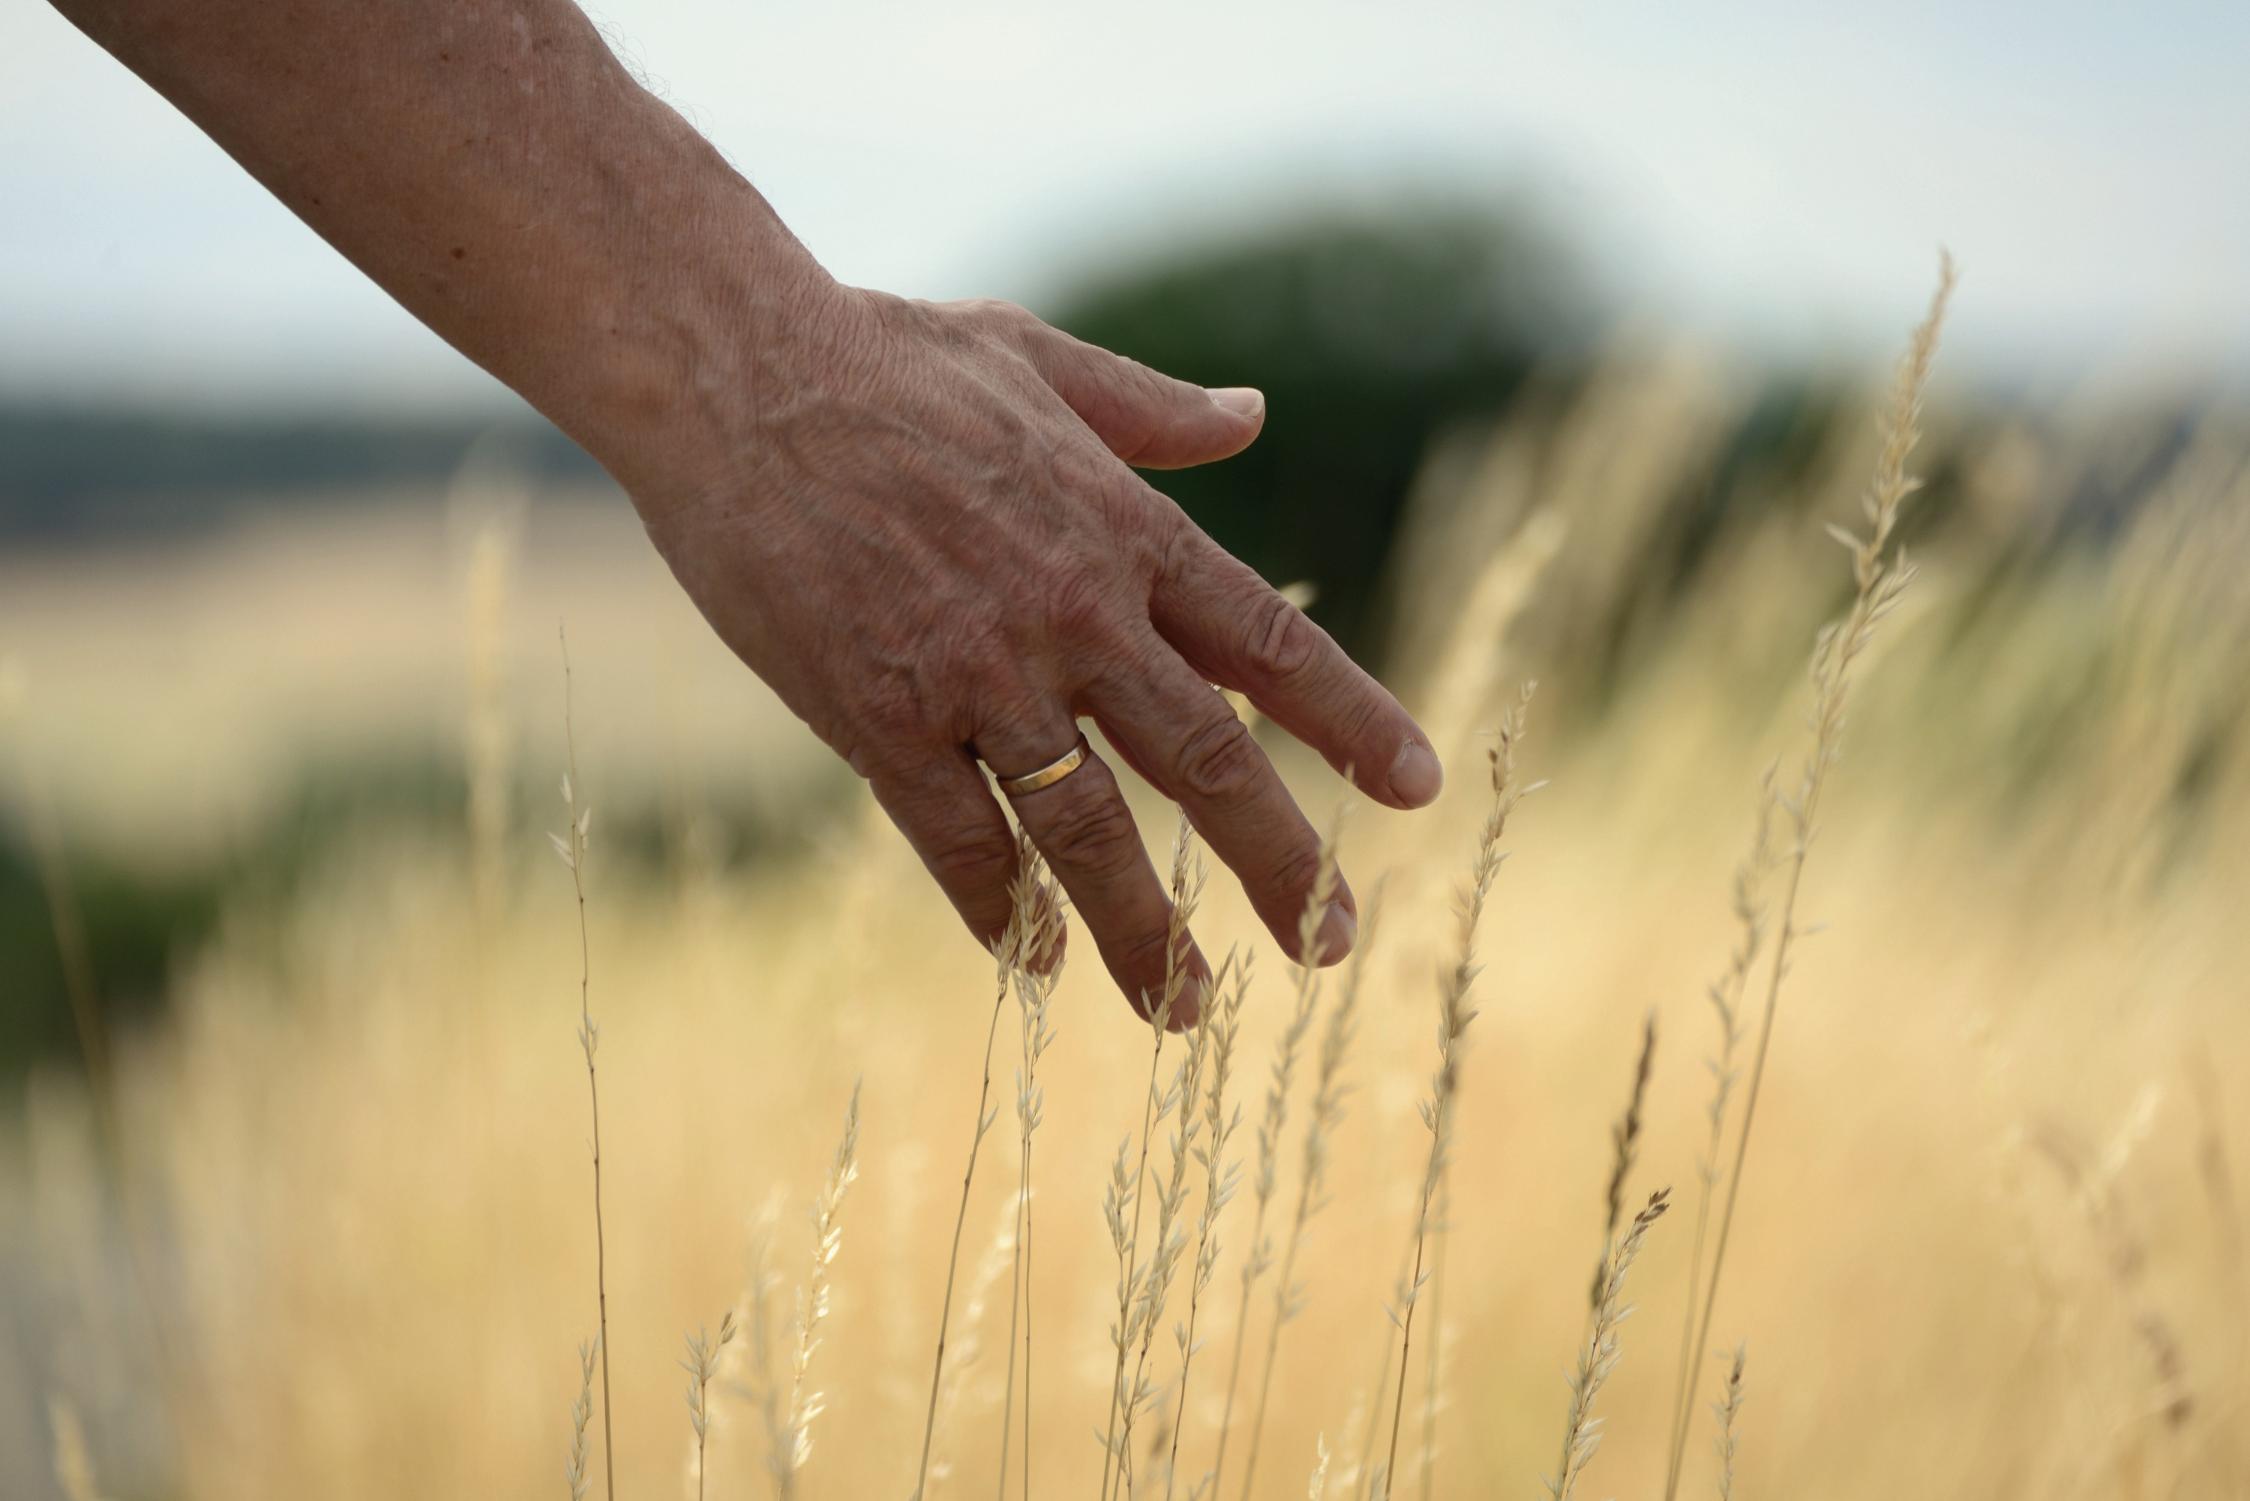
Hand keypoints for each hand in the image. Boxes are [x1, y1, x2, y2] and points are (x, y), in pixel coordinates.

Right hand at [635, 281, 1443, 1020]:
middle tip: (1333, 943)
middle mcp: (1072, 614)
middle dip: (1281, 863)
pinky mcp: (878, 716)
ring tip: (1187, 1010)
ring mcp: (977, 673)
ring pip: (1086, 830)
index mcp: (1124, 530)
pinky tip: (1028, 961)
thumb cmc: (886, 357)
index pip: (1271, 646)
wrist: (732, 374)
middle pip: (1205, 763)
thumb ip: (1152, 412)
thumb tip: (1254, 416)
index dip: (1353, 722)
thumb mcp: (1039, 358)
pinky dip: (997, 907)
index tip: (1420, 787)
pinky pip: (954, 840)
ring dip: (1142, 931)